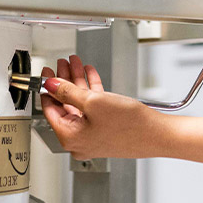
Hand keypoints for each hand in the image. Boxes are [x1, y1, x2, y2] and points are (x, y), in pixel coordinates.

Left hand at [40, 55, 167, 159]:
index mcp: (70, 137)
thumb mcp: (93, 102)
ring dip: (77, 81)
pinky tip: (90, 74)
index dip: (47, 87)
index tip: (46, 72)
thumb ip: (68, 92)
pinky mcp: (105, 129)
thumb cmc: (129, 126)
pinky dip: (91, 89)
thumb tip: (51, 85)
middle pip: (65, 104)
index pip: (50, 109)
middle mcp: (79, 139)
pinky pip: (93, 107)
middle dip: (63, 80)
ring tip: (74, 63)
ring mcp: (92, 135)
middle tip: (60, 64)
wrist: (156, 134)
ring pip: (79, 103)